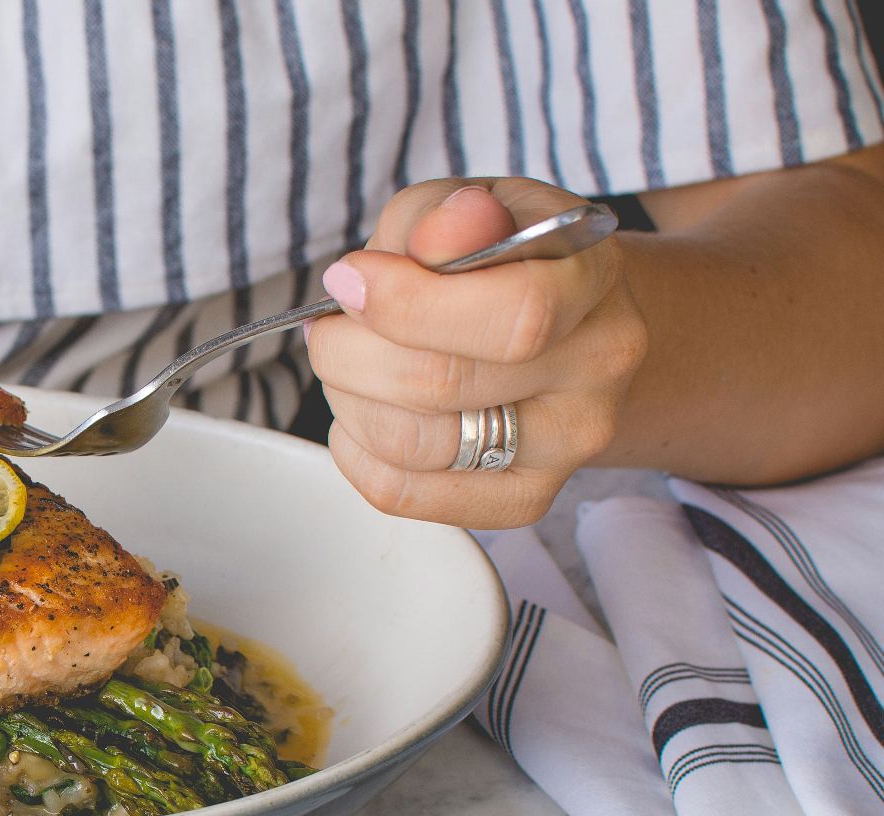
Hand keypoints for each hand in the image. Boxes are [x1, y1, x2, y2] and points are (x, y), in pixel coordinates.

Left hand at [307, 178, 647, 529]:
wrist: (560, 321)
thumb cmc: (499, 257)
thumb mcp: (470, 206)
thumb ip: (445, 216)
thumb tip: (439, 236)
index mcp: (592, 278)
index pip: (514, 315)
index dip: (408, 303)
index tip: (350, 279)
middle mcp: (596, 367)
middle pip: (441, 384)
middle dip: (350, 351)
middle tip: (332, 325)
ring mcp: (567, 443)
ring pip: (413, 445)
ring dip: (348, 399)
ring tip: (349, 364)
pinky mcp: (524, 498)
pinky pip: (402, 492)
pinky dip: (355, 450)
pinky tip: (364, 409)